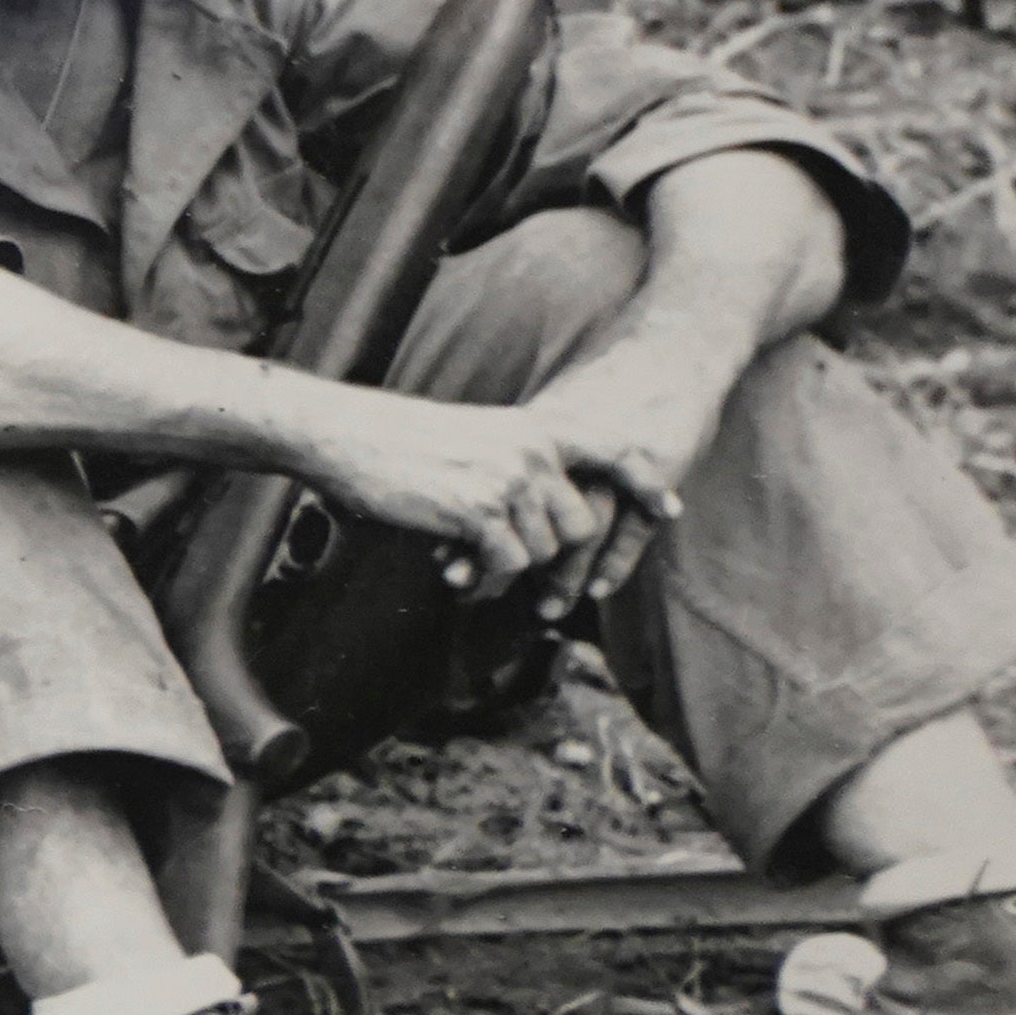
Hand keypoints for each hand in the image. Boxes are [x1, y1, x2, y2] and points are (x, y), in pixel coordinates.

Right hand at [279, 382, 627, 594]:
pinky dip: (482, 575)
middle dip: (555, 560)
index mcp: (533, 429)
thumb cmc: (396, 440)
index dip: (645, 484)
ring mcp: (508, 480)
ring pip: (543, 551)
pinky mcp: (479, 510)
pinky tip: (453, 569)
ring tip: (468, 565)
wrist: (345, 434)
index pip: (613, 451)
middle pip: (580, 525)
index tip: (670, 512)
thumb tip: (537, 521)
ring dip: (508, 568)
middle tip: (532, 585)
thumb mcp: (473, 436)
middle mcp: (531, 452)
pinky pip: (507, 563)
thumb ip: (515, 466)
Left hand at [488, 334, 745, 607]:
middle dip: (503, 556)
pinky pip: (634, 523)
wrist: (671, 350)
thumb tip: (479, 486)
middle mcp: (571, 449)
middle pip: (531, 513)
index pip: (495, 491)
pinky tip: (597, 589)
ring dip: (561, 572)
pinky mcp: (658, 469)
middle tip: (473, 592)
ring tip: (541, 609)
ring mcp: (615, 461)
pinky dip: (616, 560)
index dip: (470, 527)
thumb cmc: (610, 389)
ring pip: (582, 527)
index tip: (442, 561)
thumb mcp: (559, 412)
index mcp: (539, 436)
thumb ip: (523, 451)